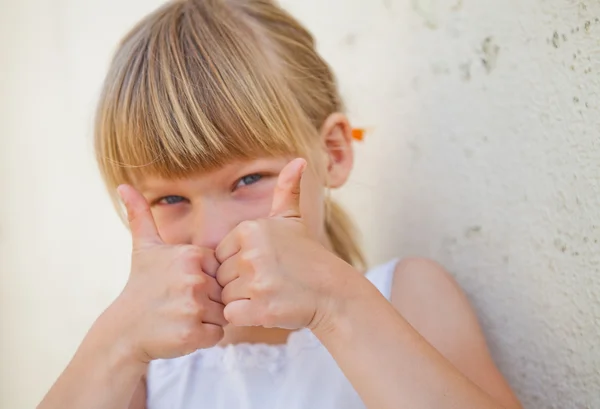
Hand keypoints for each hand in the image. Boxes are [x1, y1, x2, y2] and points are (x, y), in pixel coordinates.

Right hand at [109, 185, 226, 362]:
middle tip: (181, 303)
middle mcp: (195, 279)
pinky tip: (183, 330)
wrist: (124, 330)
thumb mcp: (143, 248)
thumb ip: (141, 215)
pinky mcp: (193, 334)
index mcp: (192, 255)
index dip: (206, 279)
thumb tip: (123, 185)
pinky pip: (217, 335)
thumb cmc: (141, 287)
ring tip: (182, 315)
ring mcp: (194, 307)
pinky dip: (205, 337)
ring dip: (207, 319)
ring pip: (223, 313)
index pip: (221, 269)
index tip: (183, 284)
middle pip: (224, 291)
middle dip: (208, 300)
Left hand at [215, 158, 349, 329]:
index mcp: (250, 229)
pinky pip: (232, 316)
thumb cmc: (308, 257)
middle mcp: (251, 253)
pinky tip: (266, 308)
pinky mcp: (261, 309)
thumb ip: (287, 190)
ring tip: (269, 294)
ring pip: (225, 297)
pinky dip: (246, 316)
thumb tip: (298, 160)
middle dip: (239, 284)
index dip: (237, 264)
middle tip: (267, 282)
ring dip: (244, 301)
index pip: (220, 254)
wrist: (332, 292)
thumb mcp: (294, 220)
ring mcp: (257, 282)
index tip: (263, 265)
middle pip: (220, 276)